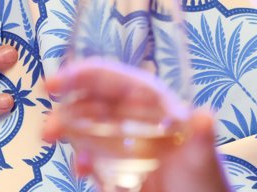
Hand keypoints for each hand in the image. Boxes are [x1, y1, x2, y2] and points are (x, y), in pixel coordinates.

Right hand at [44, 60, 229, 191]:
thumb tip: (204, 116)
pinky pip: (91, 157)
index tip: (54, 84)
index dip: (81, 75)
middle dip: (66, 107)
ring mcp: (123, 143)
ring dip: (66, 129)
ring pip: (86, 126)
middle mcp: (135, 118)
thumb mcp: (203, 162)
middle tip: (49, 126)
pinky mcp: (117, 167)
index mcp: (154, 105)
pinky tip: (82, 168)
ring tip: (51, 139)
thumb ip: (201, 139)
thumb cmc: (207, 186)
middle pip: (92, 100)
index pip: (112, 79)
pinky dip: (81, 159)